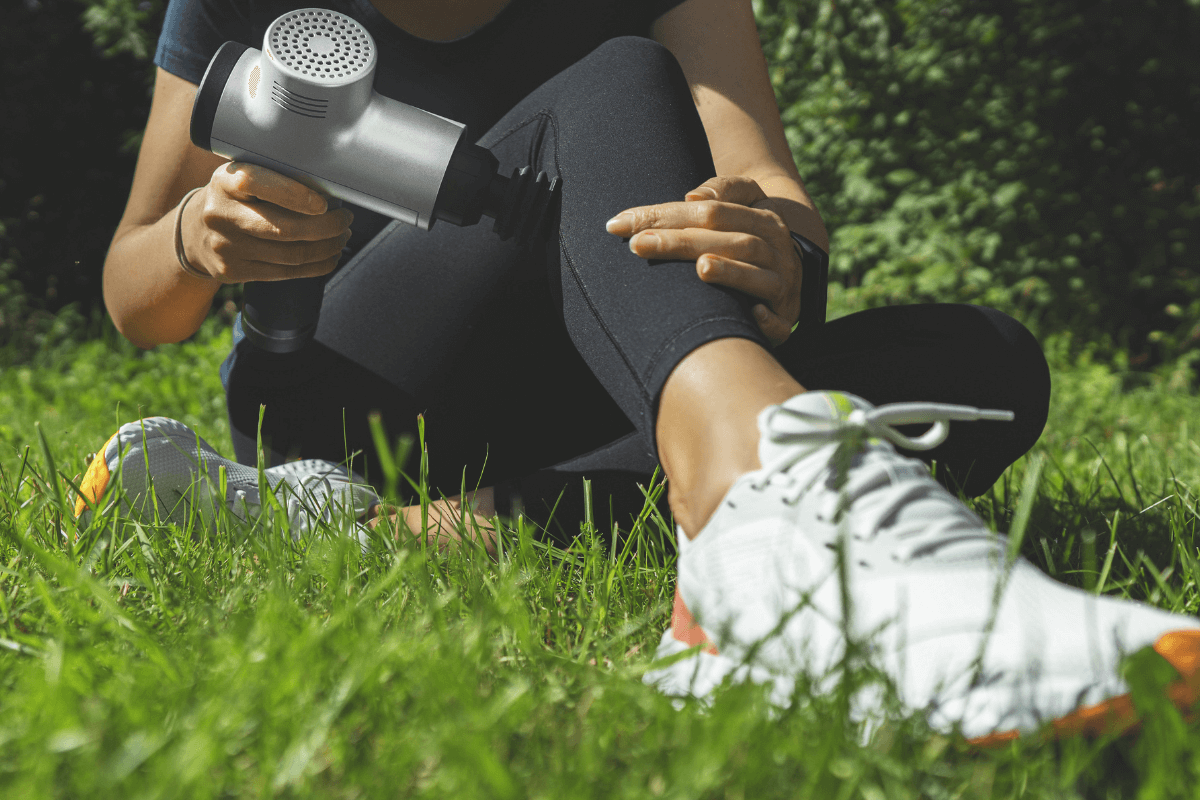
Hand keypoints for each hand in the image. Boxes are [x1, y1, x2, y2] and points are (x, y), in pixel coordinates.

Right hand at [181, 162, 353, 282]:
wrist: (194, 233)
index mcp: (225, 182)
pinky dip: (315, 266)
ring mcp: (226, 246)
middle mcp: (221, 214)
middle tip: (346, 220)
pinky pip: (285, 273)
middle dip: (327, 227)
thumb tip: (329, 187)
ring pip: (291, 255)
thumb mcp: (243, 177)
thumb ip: (275, 179)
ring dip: (327, 248)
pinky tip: (329, 256)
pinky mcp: (233, 271)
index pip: (260, 184)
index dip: (297, 196)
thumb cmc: (235, 199)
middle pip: (285, 229)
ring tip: (342, 237)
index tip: (326, 203)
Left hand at [605, 175, 801, 344]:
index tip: (621, 224)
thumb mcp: (747, 200)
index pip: (712, 211)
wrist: (799, 264)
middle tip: (639, 244)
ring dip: (730, 272)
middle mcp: (776, 249)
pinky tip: (753, 314)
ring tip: (701, 267)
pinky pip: (780, 322)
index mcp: (763, 219)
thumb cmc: (753, 230)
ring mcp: (783, 284)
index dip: (667, 214)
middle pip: (730, 241)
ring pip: (757, 275)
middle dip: (682, 242)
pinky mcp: (786, 318)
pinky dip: (767, 320)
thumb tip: (691, 196)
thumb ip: (723, 189)